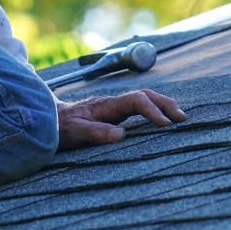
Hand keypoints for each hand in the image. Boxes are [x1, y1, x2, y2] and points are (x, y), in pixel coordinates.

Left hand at [56, 89, 186, 150]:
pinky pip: (139, 108)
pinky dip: (154, 110)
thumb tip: (121, 135)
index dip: (152, 110)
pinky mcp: (114, 114)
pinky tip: (162, 120)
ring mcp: (114, 107)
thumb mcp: (75, 133)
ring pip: (144, 99)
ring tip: (179, 117)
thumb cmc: (60, 128)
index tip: (165, 125)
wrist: (48, 121)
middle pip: (146, 95)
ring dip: (163, 105)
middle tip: (182, 118)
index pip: (136, 101)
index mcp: (107, 106)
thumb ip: (96, 133)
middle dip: (165, 104)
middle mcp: (113, 103)